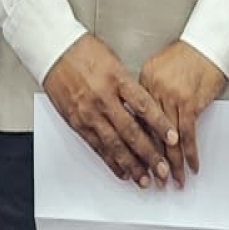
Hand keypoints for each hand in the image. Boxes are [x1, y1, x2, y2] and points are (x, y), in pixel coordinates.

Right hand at [43, 35, 174, 187]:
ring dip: (131, 164)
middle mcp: (103, 98)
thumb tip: (146, 109)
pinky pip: (96, 146)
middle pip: (131, 131)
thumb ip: (129, 86)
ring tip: (144, 179)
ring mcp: (88, 112)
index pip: (144, 106)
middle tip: (163, 170)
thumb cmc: (84, 51)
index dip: (161, 125)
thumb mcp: (115, 61)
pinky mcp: (76, 121)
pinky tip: (121, 171)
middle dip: (149, 154)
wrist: (54, 50)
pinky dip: (110, 161)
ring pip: (114, 144)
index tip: (174, 139)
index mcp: (117, 79)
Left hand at [139, 41, 225, 183]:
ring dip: (172, 164)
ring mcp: (171, 98)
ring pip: (168, 139)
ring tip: (172, 180)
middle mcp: (153, 91)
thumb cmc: (188, 55)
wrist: (208, 44)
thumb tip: (147, 112)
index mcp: (142, 82)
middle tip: (151, 179)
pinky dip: (190, 154)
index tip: (136, 161)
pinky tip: (191, 166)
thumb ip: (151, 89)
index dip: (137, 144)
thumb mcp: (160, 68)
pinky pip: (188, 135)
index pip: (137, 120)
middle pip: (149, 133)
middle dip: (151, 161)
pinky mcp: (190, 103)